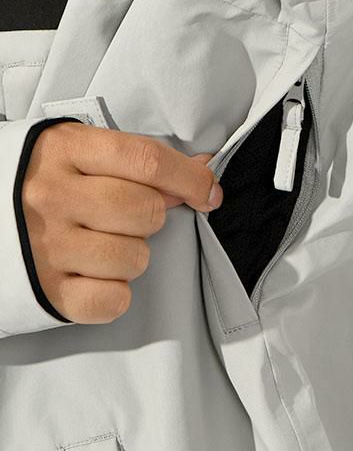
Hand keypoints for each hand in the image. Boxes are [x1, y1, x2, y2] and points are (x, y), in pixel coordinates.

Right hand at [21, 121, 222, 323]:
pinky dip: (115, 292)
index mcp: (66, 151)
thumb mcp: (83, 153)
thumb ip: (139, 161)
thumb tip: (201, 173)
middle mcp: (52, 197)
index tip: (208, 192)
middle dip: (153, 216)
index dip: (191, 179)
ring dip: (133, 254)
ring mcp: (46, 247)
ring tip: (104, 242)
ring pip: (135, 258)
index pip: (147, 161)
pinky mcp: (47, 290)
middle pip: (147, 211)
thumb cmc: (45, 182)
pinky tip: (96, 274)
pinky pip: (113, 300)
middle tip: (129, 216)